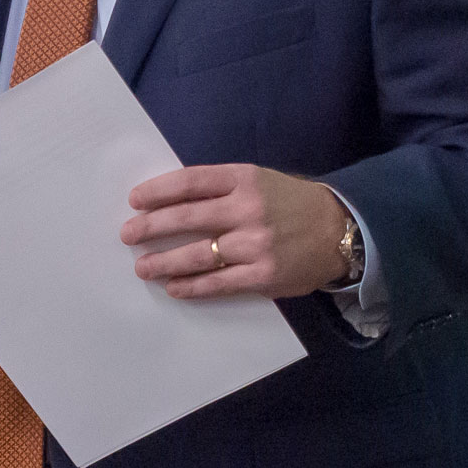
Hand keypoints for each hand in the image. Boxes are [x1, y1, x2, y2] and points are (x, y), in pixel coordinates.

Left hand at [121, 164, 350, 300]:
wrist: (340, 230)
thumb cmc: (288, 203)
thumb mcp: (257, 180)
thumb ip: (219, 188)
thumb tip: (168, 201)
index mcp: (243, 179)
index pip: (189, 182)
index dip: (157, 191)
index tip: (134, 200)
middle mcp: (248, 209)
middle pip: (187, 217)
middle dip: (151, 227)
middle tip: (127, 235)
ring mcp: (256, 244)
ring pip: (198, 255)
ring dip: (164, 262)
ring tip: (142, 267)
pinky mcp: (264, 275)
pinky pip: (218, 283)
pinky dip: (192, 287)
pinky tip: (173, 287)